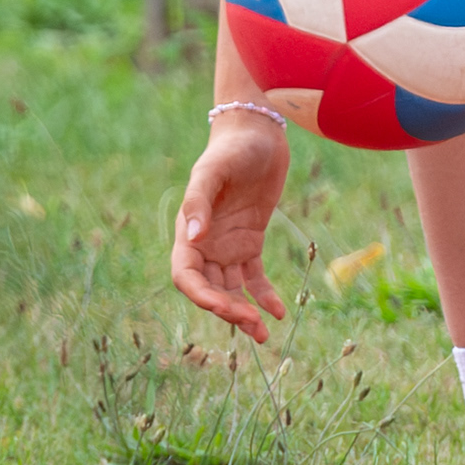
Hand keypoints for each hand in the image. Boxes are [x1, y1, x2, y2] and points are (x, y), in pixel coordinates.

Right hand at [171, 114, 292, 340]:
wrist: (257, 131)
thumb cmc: (231, 148)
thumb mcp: (214, 171)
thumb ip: (199, 201)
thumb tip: (194, 237)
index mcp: (189, 231)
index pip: (186, 276)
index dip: (201, 297)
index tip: (224, 308)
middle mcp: (205, 244)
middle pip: (209, 289)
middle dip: (228, 311)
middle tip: (253, 326)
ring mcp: (227, 245)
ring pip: (231, 290)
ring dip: (244, 313)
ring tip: (265, 333)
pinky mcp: (250, 242)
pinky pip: (253, 277)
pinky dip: (263, 296)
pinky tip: (279, 311)